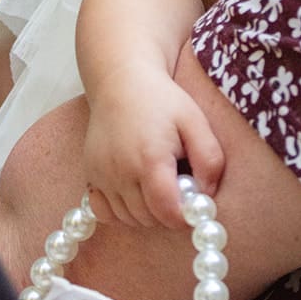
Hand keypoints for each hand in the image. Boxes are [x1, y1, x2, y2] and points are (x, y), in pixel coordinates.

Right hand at [83, 64, 225, 229]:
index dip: (187, 216)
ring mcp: (102, 175)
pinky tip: (136, 190)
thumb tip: (206, 196)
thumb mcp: (195, 122)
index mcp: (150, 159)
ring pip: (129, 218)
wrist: (121, 80)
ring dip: (148, 212)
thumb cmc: (162, 100)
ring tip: (159, 181)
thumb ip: (210, 161)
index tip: (195, 204)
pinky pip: (106, 212)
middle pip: (149, 219)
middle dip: (169, 212)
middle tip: (179, 187)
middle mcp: (121, 171)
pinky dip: (123, 211)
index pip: (168, 212)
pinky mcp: (91, 175)